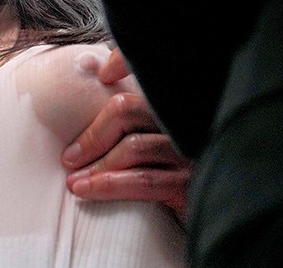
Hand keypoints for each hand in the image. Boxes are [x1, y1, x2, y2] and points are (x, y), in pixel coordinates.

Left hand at [61, 48, 192, 221]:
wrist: (213, 223)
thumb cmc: (172, 179)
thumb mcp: (157, 144)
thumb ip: (135, 118)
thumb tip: (99, 82)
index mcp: (175, 107)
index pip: (150, 72)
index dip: (125, 60)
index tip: (103, 74)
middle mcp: (185, 123)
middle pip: (128, 109)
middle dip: (92, 136)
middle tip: (68, 158)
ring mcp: (192, 152)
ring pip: (132, 147)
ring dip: (95, 165)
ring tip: (73, 181)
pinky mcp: (192, 184)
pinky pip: (142, 179)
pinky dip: (108, 184)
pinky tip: (87, 189)